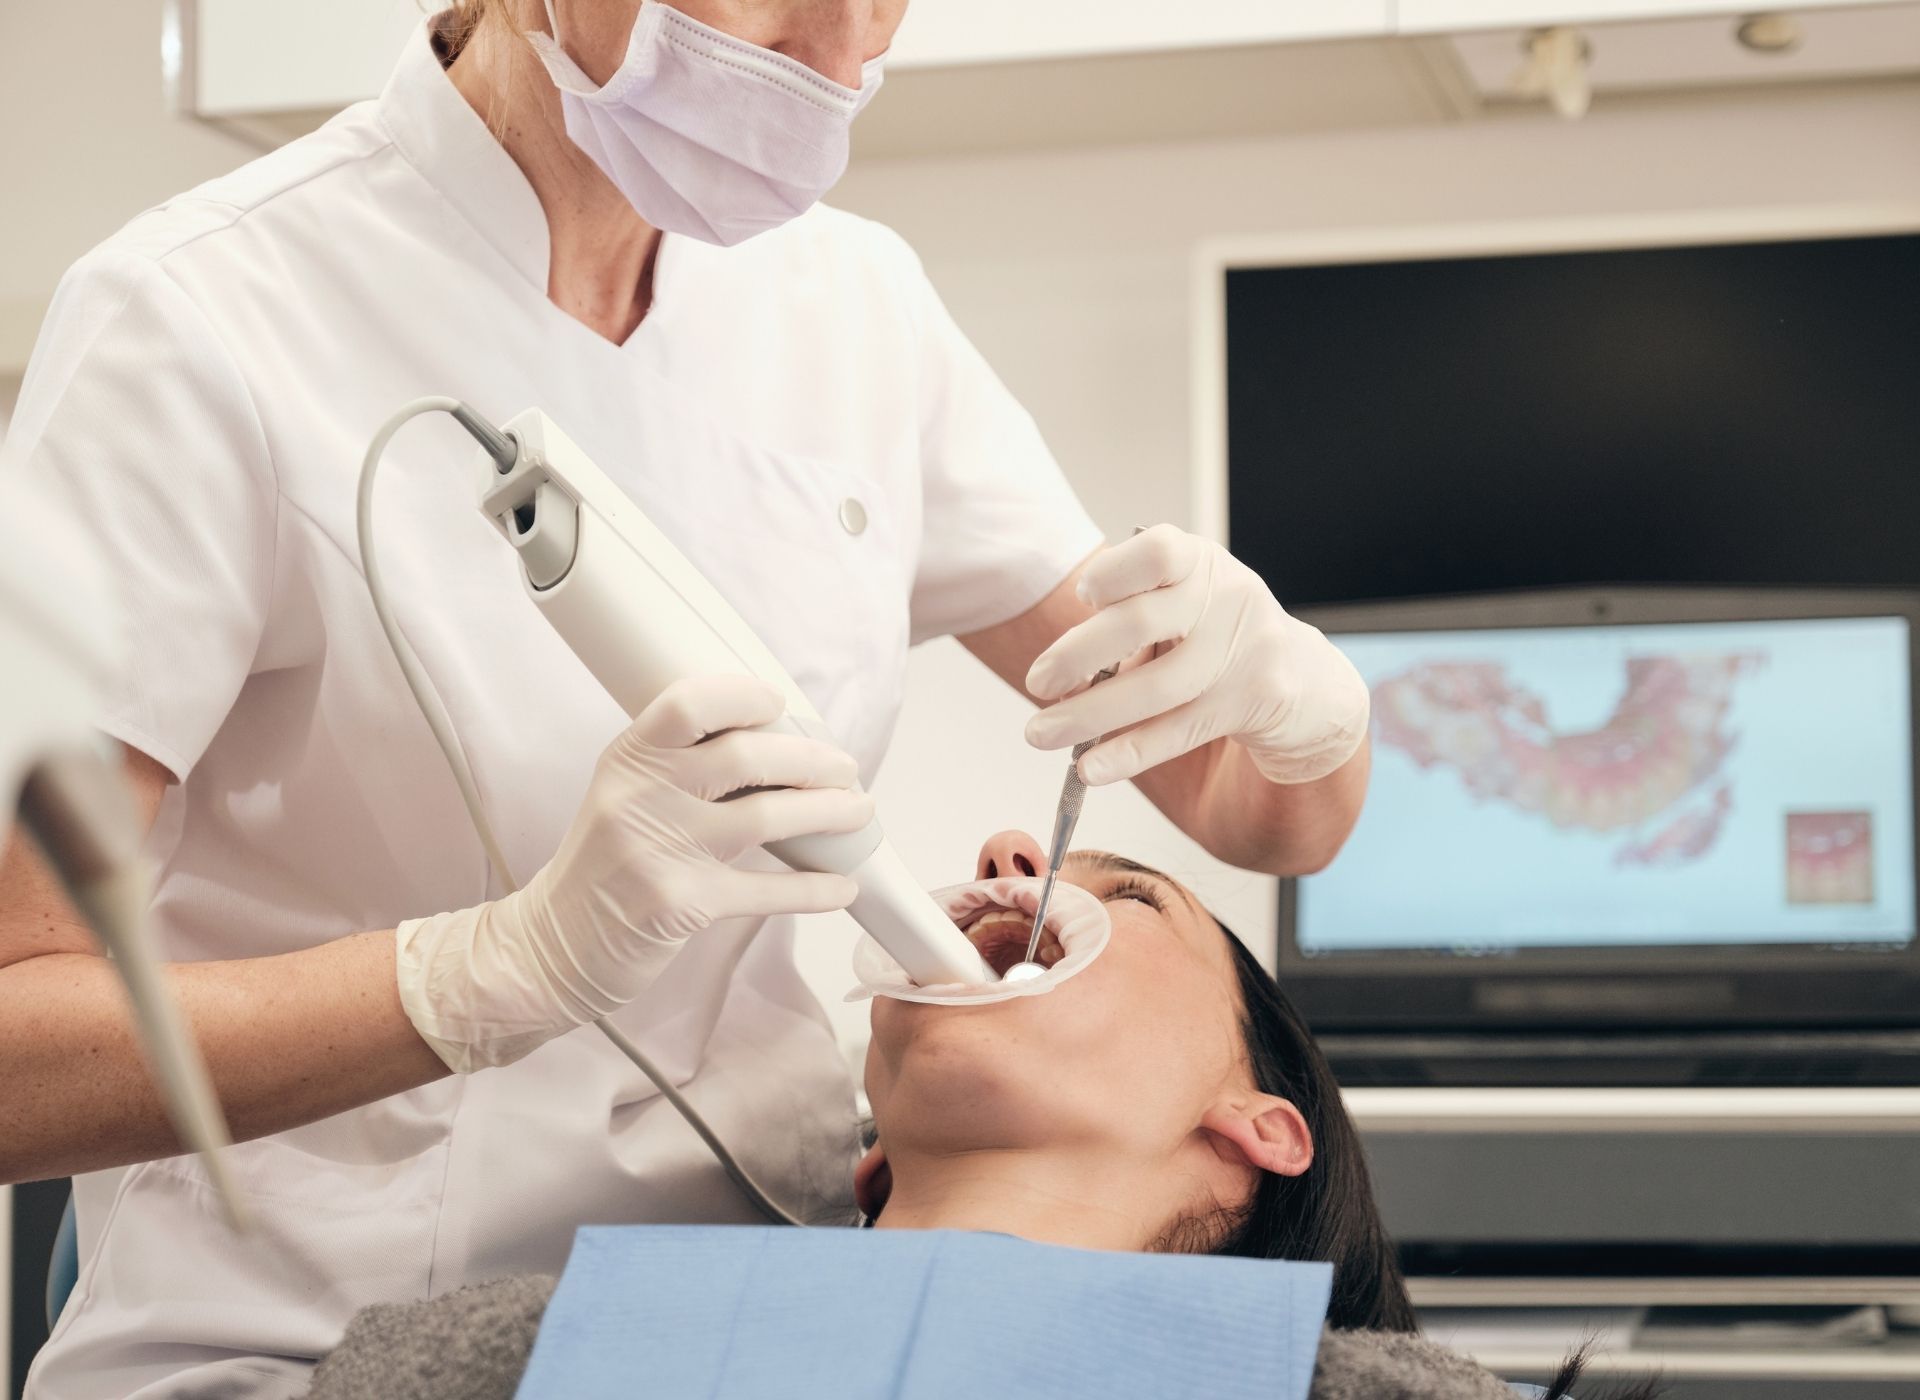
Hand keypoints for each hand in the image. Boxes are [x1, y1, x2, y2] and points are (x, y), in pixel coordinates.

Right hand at [396, 674, 872, 1071]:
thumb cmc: (604, 862)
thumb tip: (774, 740)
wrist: (552, 944)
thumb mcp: (624, 794)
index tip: (780, 704)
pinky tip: (844, 887)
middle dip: (812, 758)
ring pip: (768, 816)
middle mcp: (642, 796)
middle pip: (746, 756)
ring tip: (859, 811)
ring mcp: (661, 851)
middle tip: (846, 767)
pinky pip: (767, 891)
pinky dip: (815, 889)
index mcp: (629, 757)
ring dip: (828, 812)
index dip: (744, 695)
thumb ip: (681, 766)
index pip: (688, 703)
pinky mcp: (682, 905)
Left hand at [1023, 525, 1369, 787]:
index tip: (1083, 598)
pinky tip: (1089, 768)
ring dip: (1088, 716)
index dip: (1112, 573)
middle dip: (1077, 656)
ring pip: (1156, 688)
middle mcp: (1226, 597)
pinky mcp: (1256, 700)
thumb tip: (1060, 674)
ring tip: (1039, 733)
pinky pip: (1179, 731)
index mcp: (1199, 562)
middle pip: (1139, 623)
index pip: (1156, 551)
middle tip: (1036, 681)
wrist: (1306, 682)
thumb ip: (1130, 621)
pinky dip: (1129, 753)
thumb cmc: (1217, 636)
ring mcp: (1245, 649)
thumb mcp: (1185, 605)